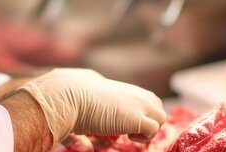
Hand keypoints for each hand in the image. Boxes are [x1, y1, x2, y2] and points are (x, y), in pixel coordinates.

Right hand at [19, 68, 164, 143]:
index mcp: (118, 87)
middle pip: (155, 105)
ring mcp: (139, 103)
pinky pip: (154, 129)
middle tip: (129, 133)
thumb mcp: (74, 93)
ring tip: (128, 136)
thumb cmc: (65, 93)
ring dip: (147, 129)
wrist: (65, 95)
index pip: (140, 99)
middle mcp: (133, 93)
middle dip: (147, 120)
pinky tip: (127, 137)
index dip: (135, 113)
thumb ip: (83, 96)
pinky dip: (144, 137)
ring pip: (160, 117)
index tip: (122, 125)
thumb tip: (69, 98)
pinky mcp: (139, 118)